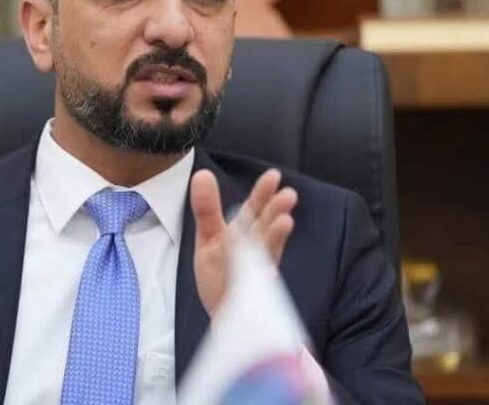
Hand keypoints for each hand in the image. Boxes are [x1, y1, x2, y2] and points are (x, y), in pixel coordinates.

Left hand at [190, 168, 296, 317]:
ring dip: (276, 239)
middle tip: (287, 195)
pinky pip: (259, 289)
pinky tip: (266, 272)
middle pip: (267, 229)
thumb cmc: (221, 272)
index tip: (274, 175)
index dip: (263, 194)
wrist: (224, 313)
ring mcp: (257, 275)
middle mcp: (256, 251)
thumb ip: (206, 208)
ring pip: (268, 255)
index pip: (256, 210)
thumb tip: (201, 174)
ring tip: (284, 223)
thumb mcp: (209, 236)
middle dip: (275, 213)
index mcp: (246, 234)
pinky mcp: (254, 298)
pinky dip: (263, 280)